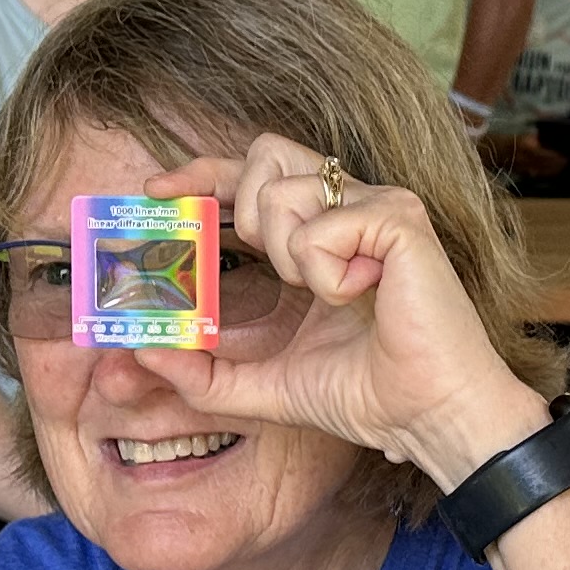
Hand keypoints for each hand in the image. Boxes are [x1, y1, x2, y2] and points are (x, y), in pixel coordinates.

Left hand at [135, 133, 546, 489]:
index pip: (253, 177)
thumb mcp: (265, 385)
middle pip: (267, 153)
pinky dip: (326, 272)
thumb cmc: (368, 395)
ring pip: (287, 189)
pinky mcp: (399, 219)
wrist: (427, 416)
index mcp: (322, 234)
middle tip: (266, 265)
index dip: (203, 173)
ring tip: (335, 295)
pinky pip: (321, 226)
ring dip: (290, 255)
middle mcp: (352, 207)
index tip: (158, 191)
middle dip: (245, 207)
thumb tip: (142, 348)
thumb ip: (203, 373)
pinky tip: (364, 295)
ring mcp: (379, 206)